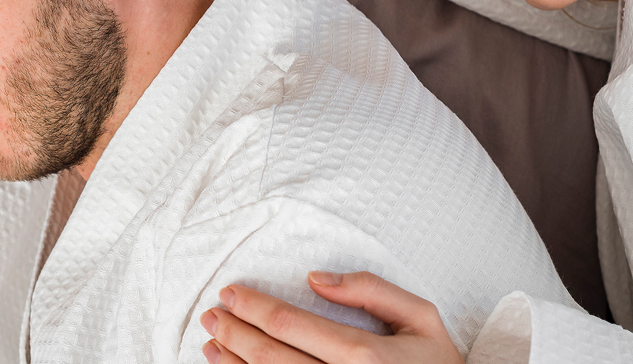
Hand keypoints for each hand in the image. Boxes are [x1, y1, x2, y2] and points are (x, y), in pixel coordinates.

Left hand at [201, 271, 462, 363]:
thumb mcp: (422, 318)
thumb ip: (371, 291)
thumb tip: (316, 277)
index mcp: (364, 357)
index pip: (290, 326)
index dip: (253, 307)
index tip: (229, 292)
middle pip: (270, 359)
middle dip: (234, 333)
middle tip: (211, 314)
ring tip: (211, 343)